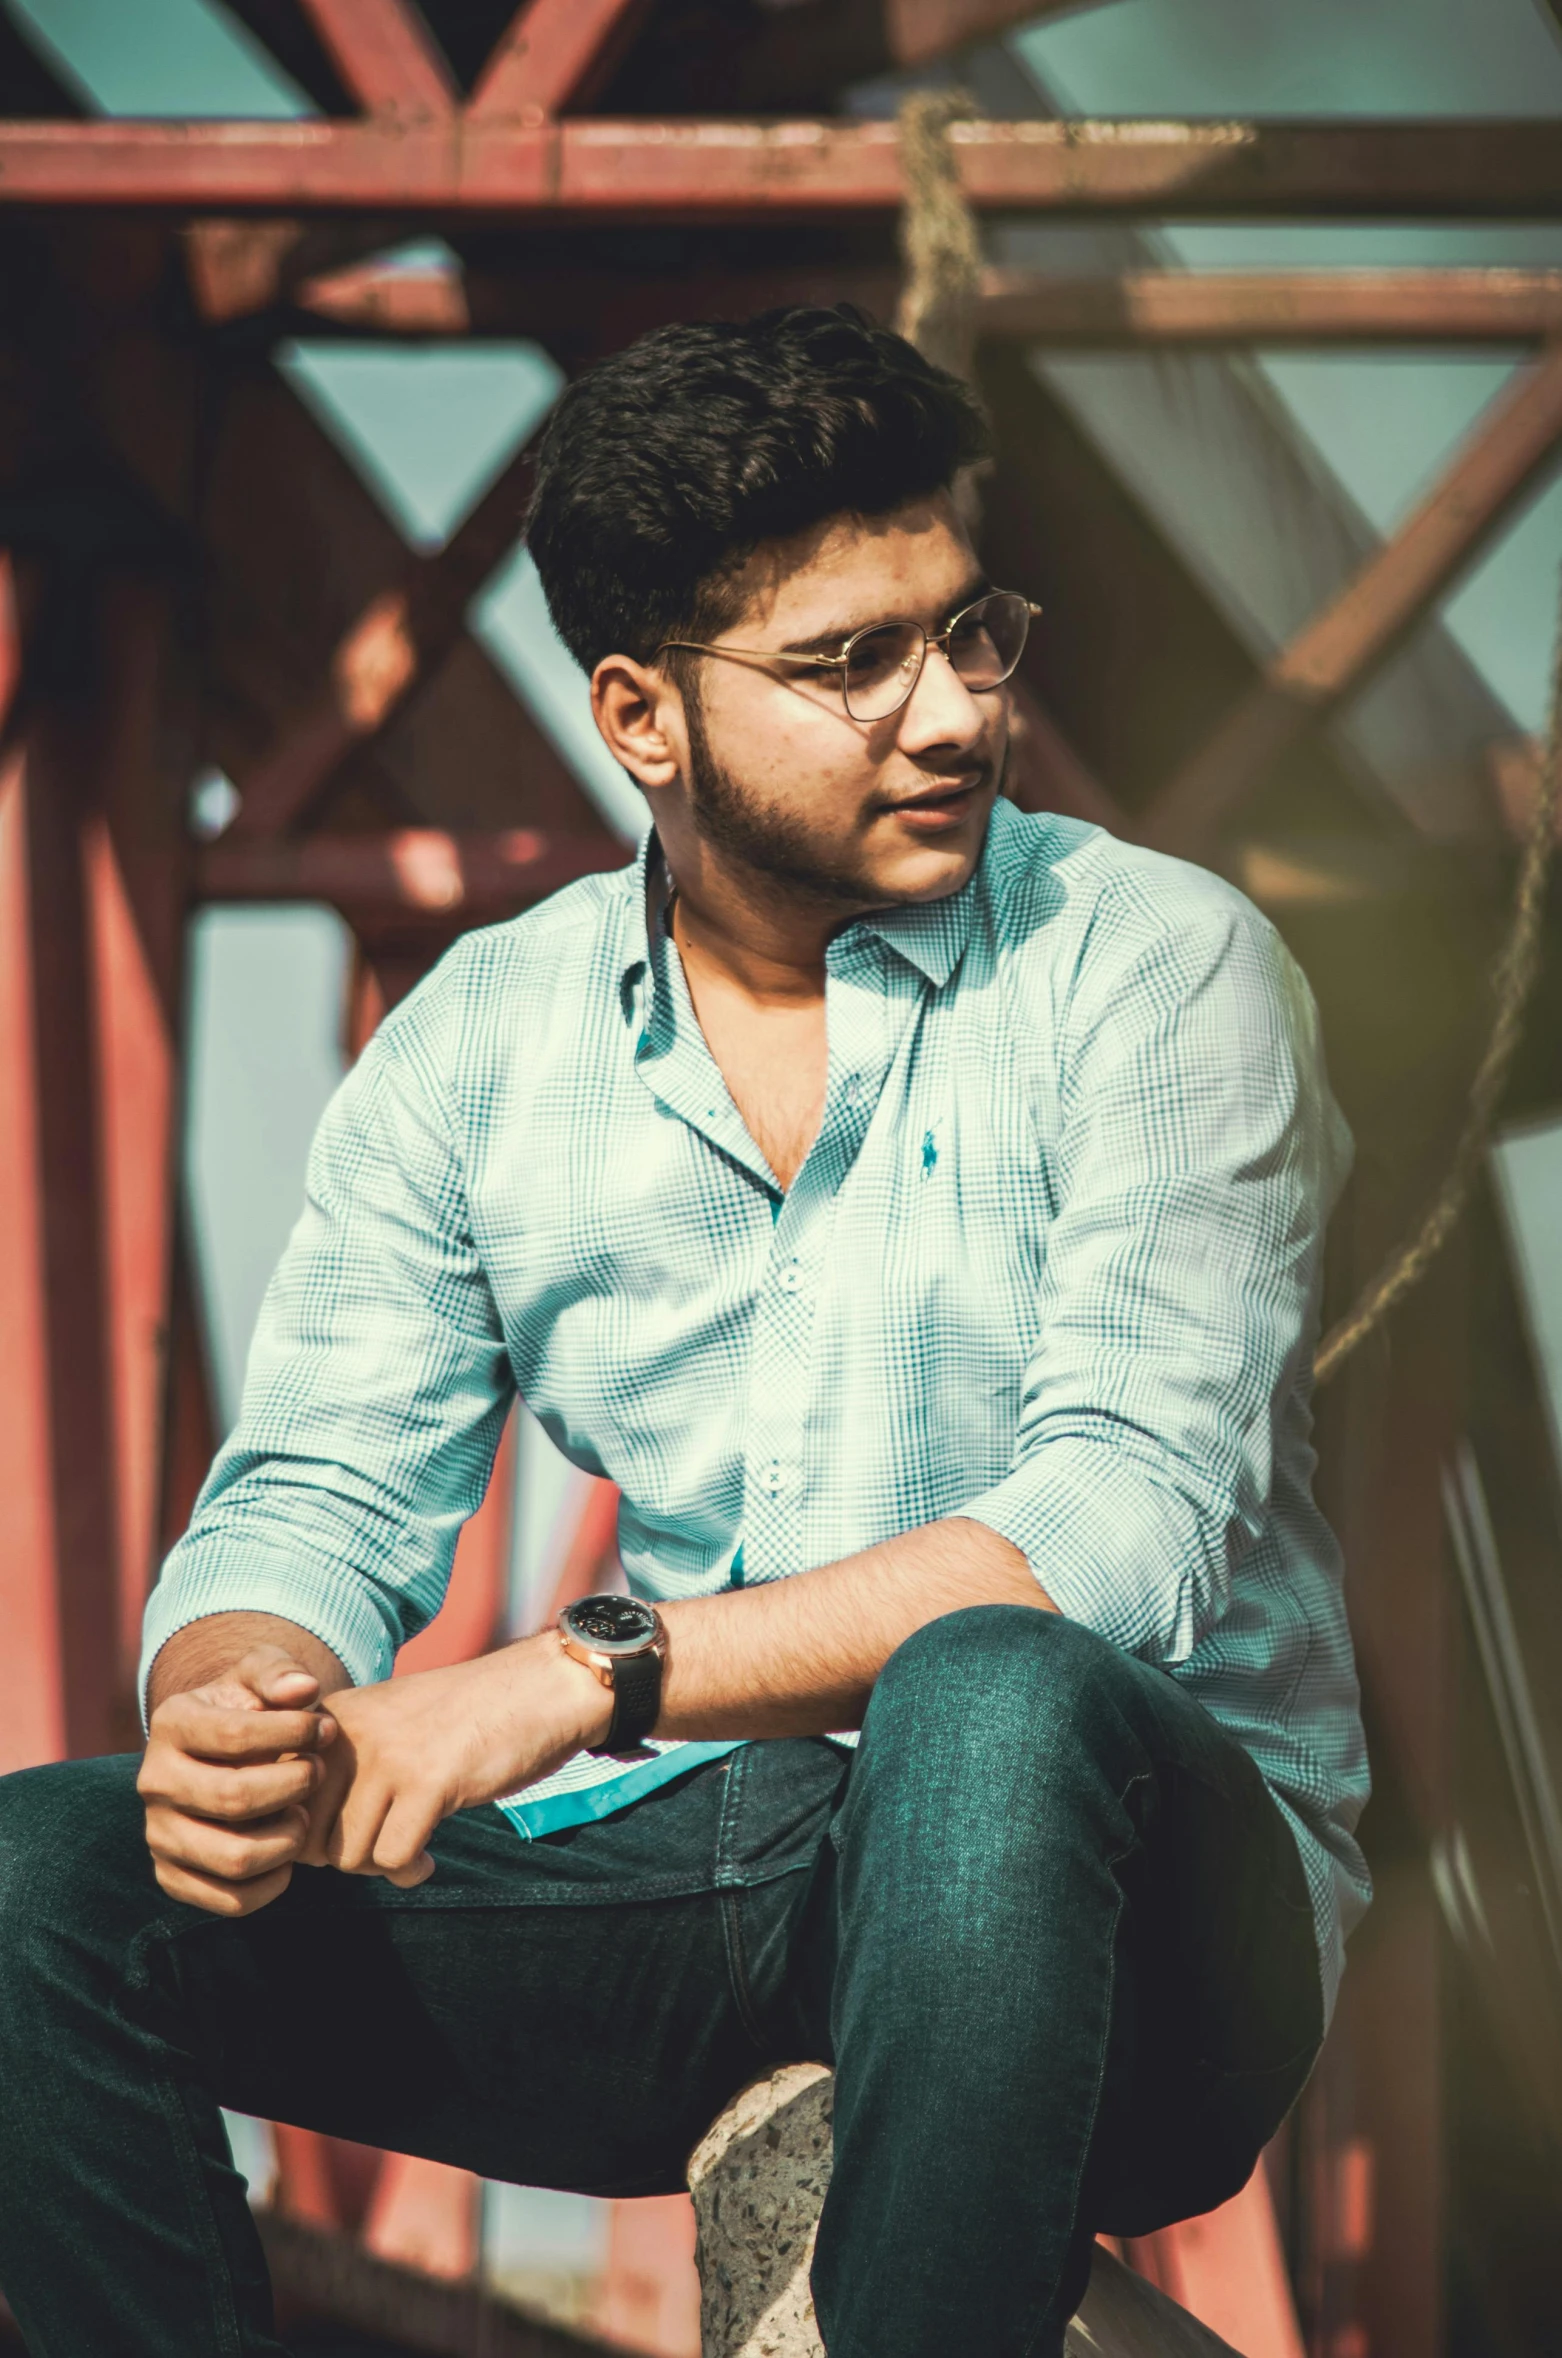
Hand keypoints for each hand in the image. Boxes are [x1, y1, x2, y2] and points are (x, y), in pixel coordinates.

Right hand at [138, 1646, 337, 1915]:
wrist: (220, 1753)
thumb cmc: (250, 1708)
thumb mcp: (261, 1674)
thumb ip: (280, 1672)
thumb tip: (303, 1689)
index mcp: (172, 1724)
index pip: (236, 1736)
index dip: (294, 1734)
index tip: (325, 1730)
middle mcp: (154, 1781)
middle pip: (235, 1798)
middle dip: (294, 1785)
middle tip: (316, 1772)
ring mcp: (158, 1834)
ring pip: (234, 1857)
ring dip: (287, 1839)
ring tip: (302, 1814)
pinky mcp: (171, 1876)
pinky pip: (230, 1901)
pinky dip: (273, 1883)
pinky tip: (288, 1849)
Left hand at [301, 1635, 612, 1883]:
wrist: (539, 1689)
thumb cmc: (461, 1720)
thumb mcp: (384, 1730)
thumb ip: (338, 1776)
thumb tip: (303, 1855)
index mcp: (330, 1720)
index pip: (280, 1802)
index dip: (310, 1835)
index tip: (352, 1831)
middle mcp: (348, 1736)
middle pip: (310, 1838)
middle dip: (345, 1855)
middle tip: (384, 1844)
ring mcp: (387, 1758)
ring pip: (347, 1856)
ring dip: (380, 1865)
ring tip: (410, 1849)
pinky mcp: (428, 1784)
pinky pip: (394, 1859)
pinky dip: (410, 1870)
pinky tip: (430, 1856)